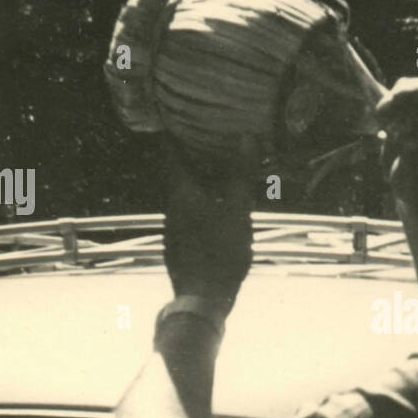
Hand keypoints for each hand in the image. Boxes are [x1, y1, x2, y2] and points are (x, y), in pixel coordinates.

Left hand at [161, 138, 257, 313]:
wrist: (202, 300)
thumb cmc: (220, 253)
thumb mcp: (237, 211)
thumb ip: (240, 174)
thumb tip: (247, 137)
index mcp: (181, 193)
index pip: (170, 153)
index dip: (174, 133)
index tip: (179, 116)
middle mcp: (171, 207)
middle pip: (177, 173)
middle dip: (192, 156)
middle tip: (209, 139)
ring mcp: (173, 229)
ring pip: (184, 196)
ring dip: (199, 182)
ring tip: (219, 171)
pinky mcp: (179, 246)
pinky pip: (189, 215)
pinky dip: (201, 204)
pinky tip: (218, 210)